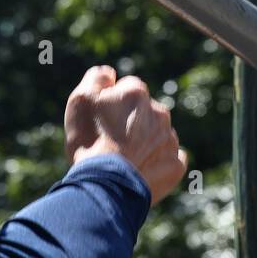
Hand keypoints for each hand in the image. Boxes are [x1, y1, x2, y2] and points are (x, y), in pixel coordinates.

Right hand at [63, 64, 188, 203]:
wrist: (107, 184)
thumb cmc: (90, 141)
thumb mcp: (80, 100)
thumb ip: (96, 79)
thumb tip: (109, 73)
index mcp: (136, 93)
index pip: (125, 90)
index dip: (111, 105)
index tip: (101, 122)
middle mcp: (159, 112)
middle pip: (143, 112)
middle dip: (130, 123)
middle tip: (111, 143)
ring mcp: (170, 139)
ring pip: (157, 135)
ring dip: (144, 142)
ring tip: (125, 160)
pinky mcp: (175, 165)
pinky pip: (172, 158)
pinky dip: (160, 162)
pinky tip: (144, 169)